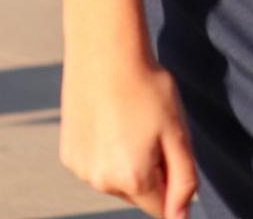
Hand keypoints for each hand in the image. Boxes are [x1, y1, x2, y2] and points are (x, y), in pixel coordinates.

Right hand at [60, 53, 197, 217]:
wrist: (105, 52)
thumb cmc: (147, 87)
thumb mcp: (178, 131)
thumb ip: (184, 180)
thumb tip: (181, 217)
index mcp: (133, 179)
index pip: (161, 208)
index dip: (172, 180)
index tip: (170, 147)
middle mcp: (102, 182)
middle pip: (138, 192)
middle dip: (150, 169)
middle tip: (151, 126)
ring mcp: (81, 169)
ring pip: (115, 178)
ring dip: (126, 160)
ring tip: (128, 117)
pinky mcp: (68, 154)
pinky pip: (95, 164)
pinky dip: (105, 149)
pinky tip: (109, 117)